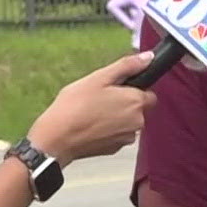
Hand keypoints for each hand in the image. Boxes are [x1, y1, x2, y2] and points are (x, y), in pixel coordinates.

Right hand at [27, 52, 157, 161]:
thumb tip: (148, 57)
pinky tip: (90, 126)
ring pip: (127, 122)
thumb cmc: (75, 106)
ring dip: (116, 117)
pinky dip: (108, 130)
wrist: (57, 138)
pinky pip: (116, 135)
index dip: (133, 89)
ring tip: (92, 112)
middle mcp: (137, 122)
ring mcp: (126, 138)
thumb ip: (127, 66)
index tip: (116, 88)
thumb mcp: (99, 78)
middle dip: (124, 103)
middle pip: (138, 109)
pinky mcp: (115, 149)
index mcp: (136, 102)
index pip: (149, 93)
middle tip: (99, 98)